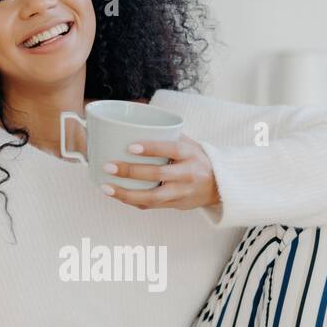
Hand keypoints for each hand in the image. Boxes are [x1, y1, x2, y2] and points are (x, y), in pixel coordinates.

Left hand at [99, 135, 219, 211]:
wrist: (219, 186)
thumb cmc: (197, 159)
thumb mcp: (189, 142)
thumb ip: (167, 134)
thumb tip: (136, 120)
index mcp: (190, 153)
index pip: (171, 149)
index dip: (151, 148)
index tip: (130, 146)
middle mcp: (188, 174)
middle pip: (158, 175)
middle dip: (131, 171)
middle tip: (109, 166)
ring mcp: (182, 192)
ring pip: (152, 197)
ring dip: (127, 194)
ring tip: (106, 187)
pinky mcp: (176, 205)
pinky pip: (152, 205)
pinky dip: (132, 200)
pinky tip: (117, 194)